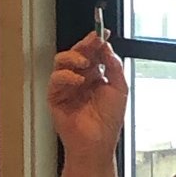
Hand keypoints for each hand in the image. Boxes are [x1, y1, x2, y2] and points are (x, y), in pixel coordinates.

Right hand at [48, 34, 127, 161]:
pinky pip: (55, 79)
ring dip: (73, 57)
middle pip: (76, 53)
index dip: (96, 42)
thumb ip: (114, 66)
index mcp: (95, 76)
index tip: (102, 33)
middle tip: (93, 40)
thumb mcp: (119, 89)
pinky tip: (78, 81)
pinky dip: (66, 76)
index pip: (93, 53)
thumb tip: (107, 47)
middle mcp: (79, 79)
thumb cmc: (108, 121)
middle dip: (84, 45)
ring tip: (85, 63)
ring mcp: (66, 87)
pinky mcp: (55, 97)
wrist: (97, 144)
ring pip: (61, 61)